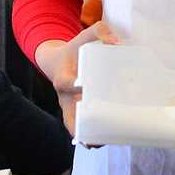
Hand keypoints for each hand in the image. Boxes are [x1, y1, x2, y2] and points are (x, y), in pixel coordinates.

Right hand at [35, 19, 119, 135]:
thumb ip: (100, 32)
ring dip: (86, 136)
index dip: (74, 87)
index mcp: (62, 77)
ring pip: (74, 127)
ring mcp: (69, 107)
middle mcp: (64, 97)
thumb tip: (117, 43)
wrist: (57, 61)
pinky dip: (90, 134)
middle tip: (96, 132)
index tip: (84, 88)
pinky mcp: (75, 112)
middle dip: (80, 126)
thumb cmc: (74, 49)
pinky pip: (80, 127)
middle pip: (68, 116)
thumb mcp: (84, 35)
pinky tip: (106, 138)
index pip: (65, 83)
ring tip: (102, 142)